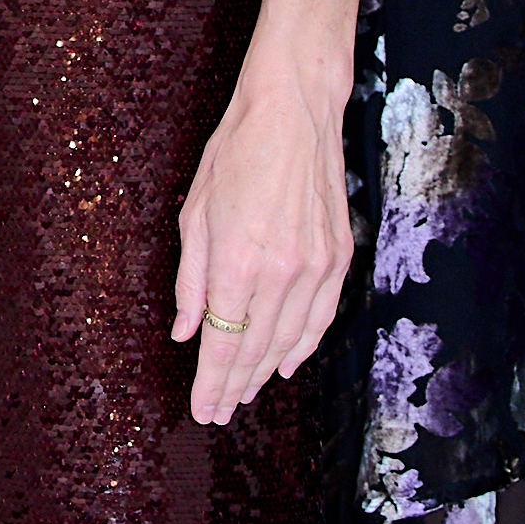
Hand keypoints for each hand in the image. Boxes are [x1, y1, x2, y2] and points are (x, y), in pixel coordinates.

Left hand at [172, 29, 352, 424]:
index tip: (202, 408)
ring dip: (265, 373)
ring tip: (246, 395)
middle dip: (234, 387)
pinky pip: (320, 318)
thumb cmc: (236, 153)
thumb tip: (186, 330)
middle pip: (254, 350)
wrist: (294, 112)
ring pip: (289, 341)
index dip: (211, 383)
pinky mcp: (338, 257)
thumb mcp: (194, 214)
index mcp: (235, 263)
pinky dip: (303, 346)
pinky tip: (287, 363)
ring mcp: (315, 267)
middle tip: (219, 411)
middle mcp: (279, 273)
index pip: (221, 344)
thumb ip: (190, 280)